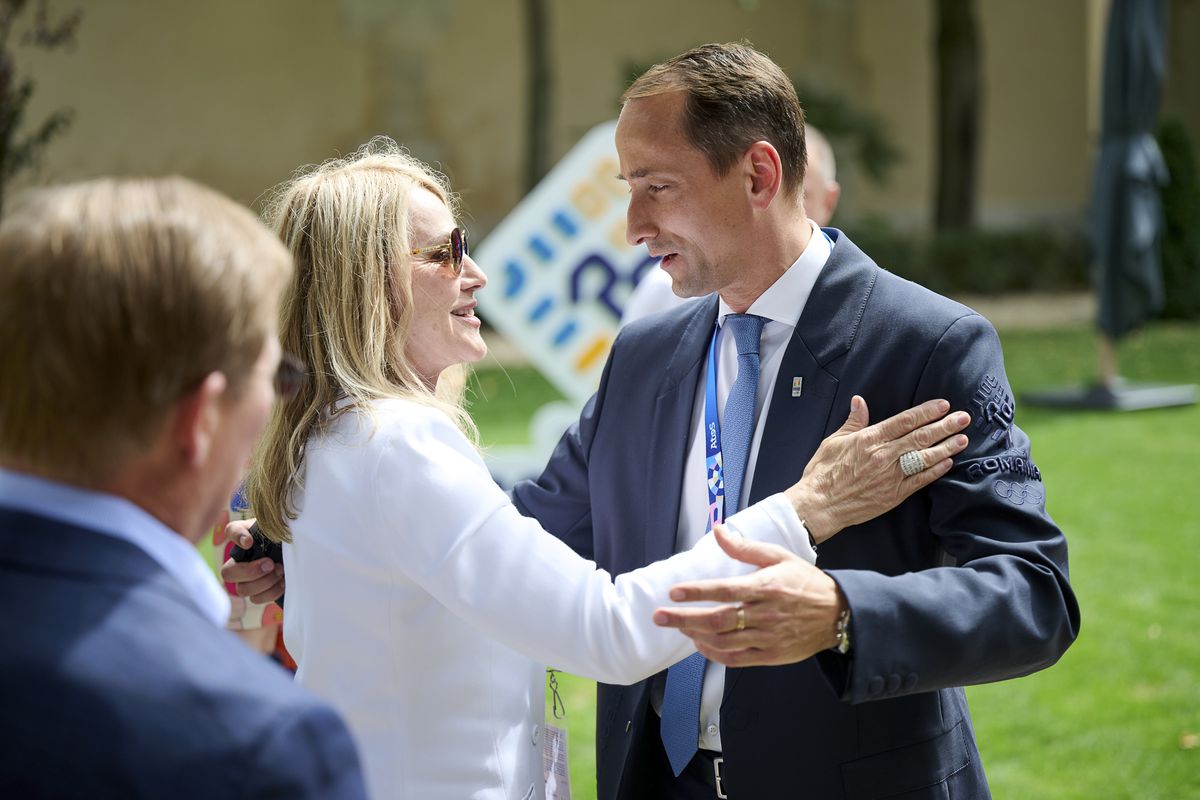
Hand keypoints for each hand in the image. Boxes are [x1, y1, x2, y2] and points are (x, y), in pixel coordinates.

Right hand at [218, 518, 284, 603]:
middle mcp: (239, 560)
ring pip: (243, 589)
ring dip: (264, 582)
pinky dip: (271, 592)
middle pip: (228, 573)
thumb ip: (268, 527)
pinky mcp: (258, 592)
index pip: (231, 531)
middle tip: (271, 564)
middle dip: (251, 571)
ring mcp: (246, 579)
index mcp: (244, 537)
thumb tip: (251, 540)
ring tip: (280, 572)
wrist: (298, 555)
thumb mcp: (280, 528)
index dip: (237, 537)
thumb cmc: (286, 540)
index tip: (249, 542)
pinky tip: (283, 583)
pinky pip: (256, 599)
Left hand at [653, 525, 842, 666]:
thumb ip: (745, 548)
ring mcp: (768, 638)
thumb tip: (719, 530)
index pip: (725, 591)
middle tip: (660, 616)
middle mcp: (765, 614)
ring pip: (724, 641)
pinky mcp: (771, 656)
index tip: (673, 593)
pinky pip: (737, 659)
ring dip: (697, 636)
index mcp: (766, 587)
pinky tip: (701, 645)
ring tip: (679, 628)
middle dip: (684, 619)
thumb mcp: (778, 556)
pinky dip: (715, 654)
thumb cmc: (805, 582)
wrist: (837, 613)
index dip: (697, 592)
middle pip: (718, 619)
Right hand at [786, 396, 969, 542]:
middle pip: (920, 437)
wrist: (819, 505)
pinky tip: (947, 463)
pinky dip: (935, 471)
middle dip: (945, 426)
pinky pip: (919, 480)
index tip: (943, 405)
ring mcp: (890, 476)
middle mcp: (883, 456)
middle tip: (963, 418)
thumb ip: (853, 422)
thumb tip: (860, 402)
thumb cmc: (822, 474)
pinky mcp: (894, 494)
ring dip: (946, 447)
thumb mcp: (834, 441)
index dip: (926, 412)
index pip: (904, 421)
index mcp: (869, 440)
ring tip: (963, 439)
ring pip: (924, 457)